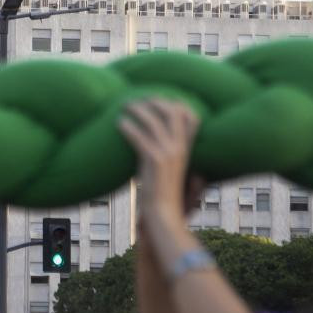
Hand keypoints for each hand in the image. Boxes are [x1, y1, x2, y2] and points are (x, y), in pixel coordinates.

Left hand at [118, 99, 199, 227]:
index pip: (193, 119)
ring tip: (124, 106)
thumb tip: (159, 141)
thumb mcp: (172, 170)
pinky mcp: (154, 160)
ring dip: (137, 109)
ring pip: (153, 121)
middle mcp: (181, 148)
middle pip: (173, 112)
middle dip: (155, 101)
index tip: (161, 98)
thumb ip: (170, 155)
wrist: (164, 214)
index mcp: (187, 150)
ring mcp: (168, 154)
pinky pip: (139, 136)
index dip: (179, 104)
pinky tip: (118, 123)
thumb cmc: (164, 193)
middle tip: (139, 99)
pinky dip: (128, 126)